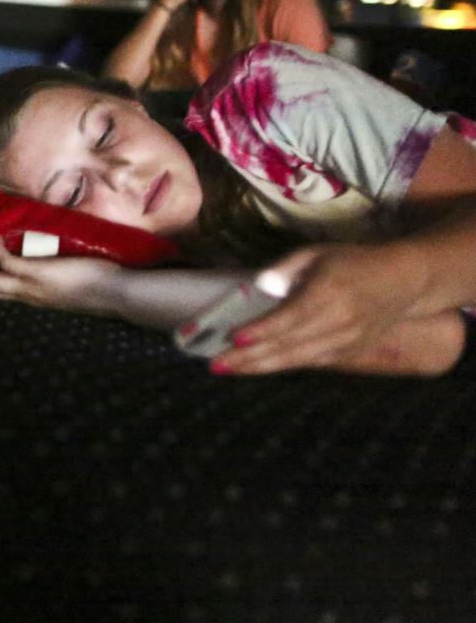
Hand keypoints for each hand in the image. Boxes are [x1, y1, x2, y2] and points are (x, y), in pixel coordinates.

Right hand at [0, 237, 117, 313]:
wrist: (113, 293)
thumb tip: (60, 262)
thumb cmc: (101, 287)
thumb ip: (60, 277)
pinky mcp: (37, 272)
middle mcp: (29, 295)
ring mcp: (31, 285)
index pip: (4, 295)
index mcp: (37, 298)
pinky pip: (5, 261)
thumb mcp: (73, 286)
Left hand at [211, 245, 462, 375]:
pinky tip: (258, 367)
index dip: (261, 331)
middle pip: (288, 345)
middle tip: (216, 364)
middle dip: (250, 357)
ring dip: (261, 366)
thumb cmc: (353, 261)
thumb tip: (259, 287)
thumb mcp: (316, 253)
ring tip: (229, 369)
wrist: (405, 281)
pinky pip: (312, 362)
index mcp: (328, 293)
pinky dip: (284, 365)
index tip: (233, 337)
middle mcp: (338, 322)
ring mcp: (346, 341)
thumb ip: (284, 269)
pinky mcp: (350, 352)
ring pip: (298, 359)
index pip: (289, 318)